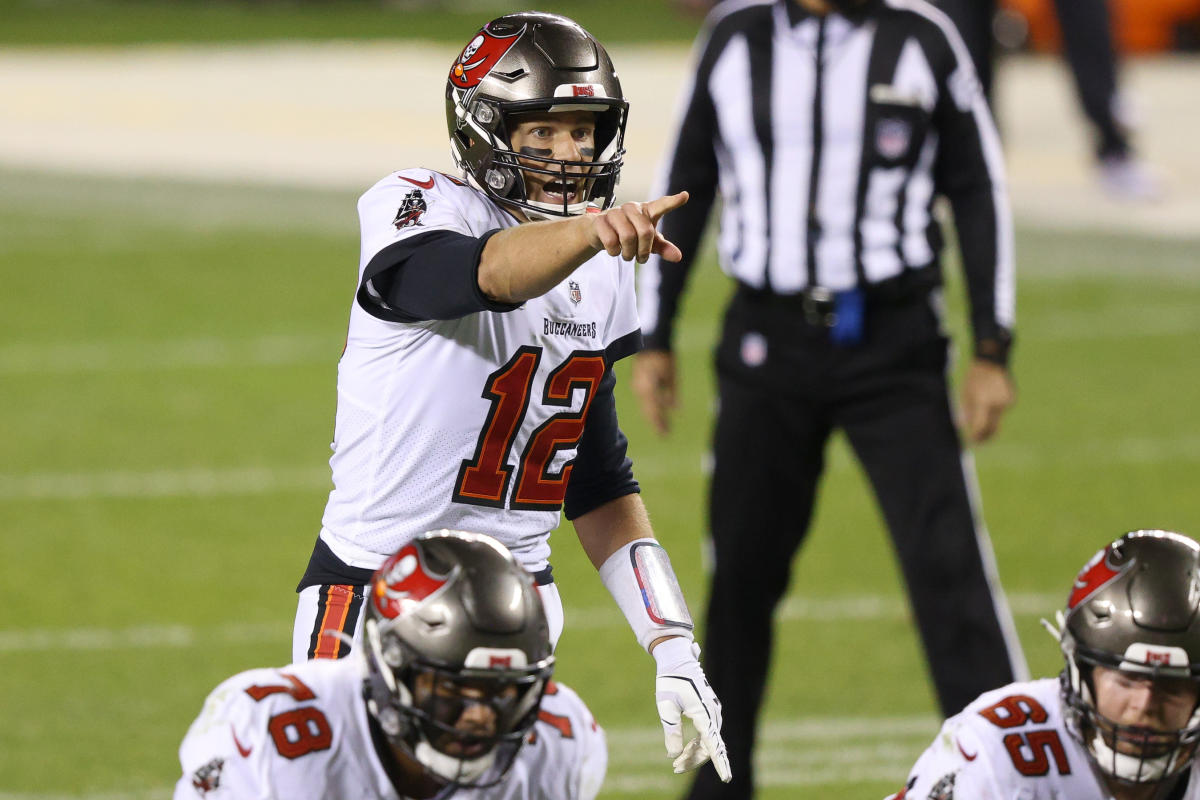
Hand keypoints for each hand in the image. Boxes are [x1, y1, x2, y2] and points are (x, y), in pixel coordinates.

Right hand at [589, 192, 688, 263]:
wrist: (599, 233)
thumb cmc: (628, 234)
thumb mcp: (647, 242)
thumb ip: (663, 248)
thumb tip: (678, 257)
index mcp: (646, 210)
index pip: (661, 205)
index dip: (673, 202)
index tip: (685, 196)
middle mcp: (632, 208)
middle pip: (645, 231)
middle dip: (644, 251)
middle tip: (641, 258)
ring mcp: (615, 213)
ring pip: (627, 237)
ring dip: (629, 253)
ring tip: (627, 255)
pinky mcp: (601, 221)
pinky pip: (611, 241)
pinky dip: (614, 252)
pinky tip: (614, 250)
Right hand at [632, 350, 676, 435]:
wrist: (653, 341)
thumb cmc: (665, 356)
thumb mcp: (673, 375)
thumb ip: (673, 393)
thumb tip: (675, 409)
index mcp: (648, 388)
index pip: (654, 410)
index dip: (659, 423)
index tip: (666, 434)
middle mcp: (640, 389)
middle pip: (648, 410)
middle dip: (657, 422)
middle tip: (665, 435)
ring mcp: (638, 385)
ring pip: (646, 405)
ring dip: (654, 415)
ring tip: (663, 426)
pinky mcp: (639, 382)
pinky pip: (645, 398)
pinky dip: (652, 406)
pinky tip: (659, 411)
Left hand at [652, 638, 731, 781]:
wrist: (677, 660)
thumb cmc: (670, 682)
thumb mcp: (666, 707)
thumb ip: (671, 731)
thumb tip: (674, 755)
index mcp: (703, 713)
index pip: (713, 744)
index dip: (719, 763)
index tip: (726, 778)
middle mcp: (712, 714)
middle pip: (709, 746)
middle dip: (694, 760)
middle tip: (675, 769)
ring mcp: (712, 712)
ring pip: (708, 741)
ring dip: (694, 753)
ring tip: (676, 762)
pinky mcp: (709, 711)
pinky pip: (707, 733)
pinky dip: (697, 744)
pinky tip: (686, 749)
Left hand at [960, 359, 1014, 443]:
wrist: (991, 362)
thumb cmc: (974, 379)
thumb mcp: (965, 396)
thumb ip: (967, 413)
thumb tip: (965, 428)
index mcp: (983, 401)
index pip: (980, 426)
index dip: (976, 436)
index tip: (971, 441)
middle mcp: (996, 403)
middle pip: (992, 428)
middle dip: (985, 436)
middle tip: (977, 442)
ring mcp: (1006, 402)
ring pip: (997, 420)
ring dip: (989, 421)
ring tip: (982, 405)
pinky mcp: (1012, 400)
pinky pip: (1002, 411)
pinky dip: (995, 411)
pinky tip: (991, 399)